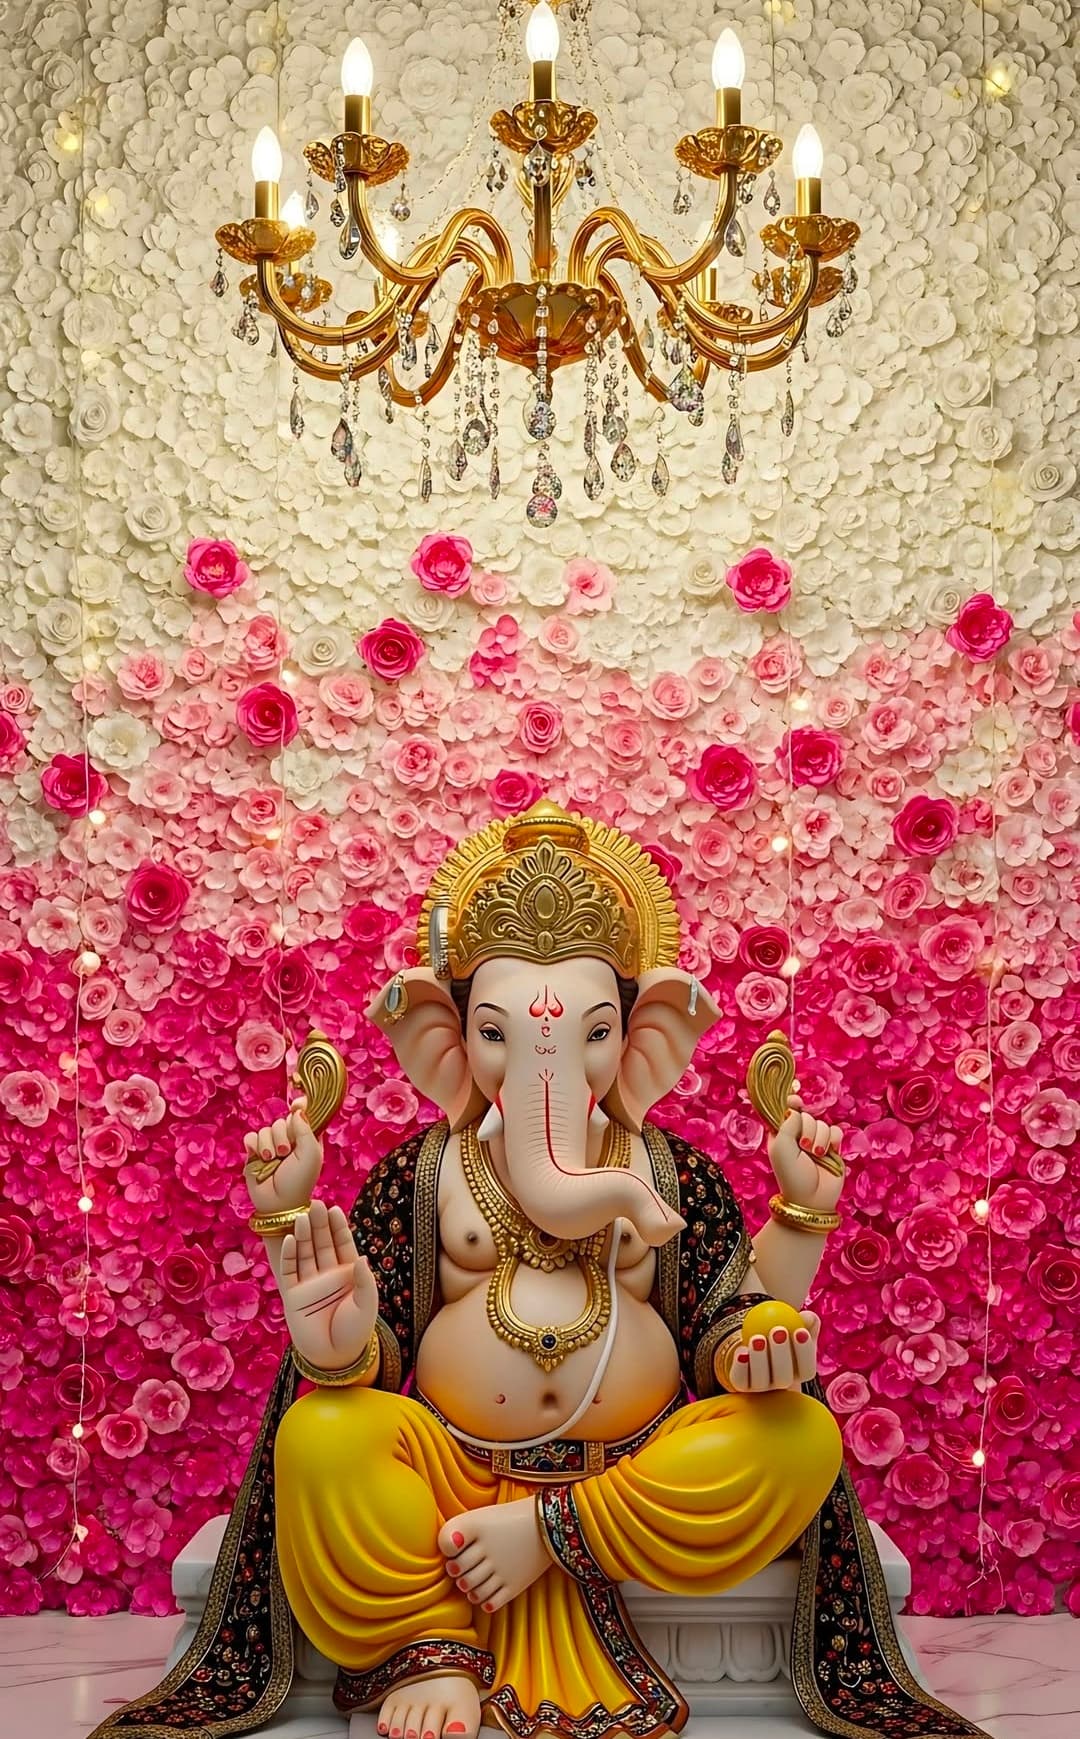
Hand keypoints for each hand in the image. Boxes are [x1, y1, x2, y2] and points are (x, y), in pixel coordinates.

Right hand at [243, 1095, 322, 1214]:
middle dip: (283, 1134)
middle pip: (282, 1120)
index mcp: (307, 1139)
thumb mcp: (310, 1155)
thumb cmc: (299, 1181)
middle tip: (286, 1152)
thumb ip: (306, 1129)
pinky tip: (261, 1158)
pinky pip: (251, 1137)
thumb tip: (298, 1108)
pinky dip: (255, 1146)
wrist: (278, 1203)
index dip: (300, 1108)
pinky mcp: (254, 1153)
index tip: (297, 1104)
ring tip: (274, 1160)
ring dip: (270, 1144)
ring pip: (266, 1129)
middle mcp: (289, 1140)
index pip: (303, 1115)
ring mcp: (271, 1146)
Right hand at [280, 1199, 378, 1371]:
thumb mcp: (366, 1303)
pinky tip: (291, 1239)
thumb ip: (364, 1280)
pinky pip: (289, 1270)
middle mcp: (327, 1274)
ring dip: (304, 1234)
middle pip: (322, 1243)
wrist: (335, 1357)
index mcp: (348, 1273)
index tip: (335, 1209)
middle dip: (319, 1224)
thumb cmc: (355, 1330)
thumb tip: (362, 1257)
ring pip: (305, 1253)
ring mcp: (309, 1283)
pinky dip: (289, 1254)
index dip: (338, 1227)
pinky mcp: (293, 1294)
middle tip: (315, 1203)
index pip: (342, 1244)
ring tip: (303, 1215)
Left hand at [727, 1309, 819, 1392]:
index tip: (800, 1331)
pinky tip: (742, 1351)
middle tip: (778, 1331)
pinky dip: (741, 1366)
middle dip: (781, 1354)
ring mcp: (761, 1387)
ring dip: (760, 1359)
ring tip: (758, 1338)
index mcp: (799, 1372)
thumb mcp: (793, 1321)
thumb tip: (809, 1317)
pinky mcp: (742, 1385)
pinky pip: (741, 1380)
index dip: (805, 1353)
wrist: (753, 1332)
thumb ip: (805, 1320)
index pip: (806, 1370)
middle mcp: (781, 1384)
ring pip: (761, 1380)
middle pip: (783, 1377)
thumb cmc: (780, 1326)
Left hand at [768, 1096, 843, 1212]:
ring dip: (819, 1138)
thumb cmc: (792, 1176)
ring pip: (822, 1123)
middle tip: (803, 1146)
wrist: (812, 1200)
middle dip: (807, 1128)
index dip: (791, 1103)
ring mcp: (816, 1141)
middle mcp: (798, 1136)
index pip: (786, 1110)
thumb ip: (787, 1124)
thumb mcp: (782, 1148)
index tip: (796, 1101)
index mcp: (781, 1134)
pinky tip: (827, 1152)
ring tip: (815, 1155)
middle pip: (806, 1115)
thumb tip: (795, 1109)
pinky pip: (836, 1131)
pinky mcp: (832, 1148)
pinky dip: (832, 1139)